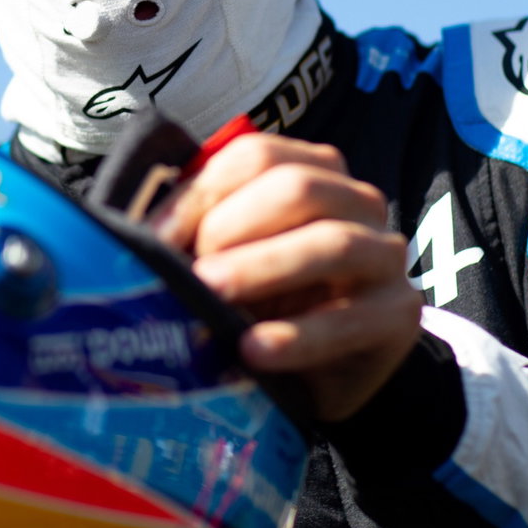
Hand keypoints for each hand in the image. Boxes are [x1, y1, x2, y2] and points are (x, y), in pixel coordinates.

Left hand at [153, 133, 421, 421]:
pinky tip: (255, 349)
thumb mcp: (230, 260)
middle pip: (300, 186)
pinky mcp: (398, 314)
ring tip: (214, 295)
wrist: (328, 371)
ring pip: (332, 243)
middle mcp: (356, 201)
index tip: (155, 238)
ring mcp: (384, 255)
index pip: (256, 155)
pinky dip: (298, 335)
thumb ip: (195, 236)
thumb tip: (129, 235)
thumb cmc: (269, 302)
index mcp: (312, 171)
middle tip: (194, 270)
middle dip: (235, 225)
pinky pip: (351, 318)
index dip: (201, 192)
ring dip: (265, 268)